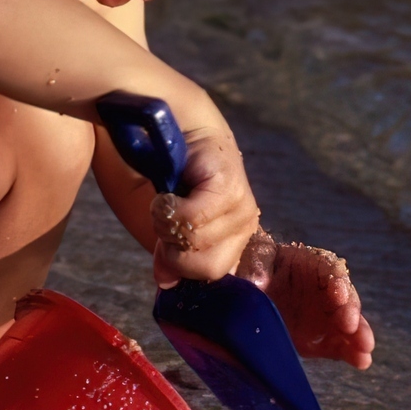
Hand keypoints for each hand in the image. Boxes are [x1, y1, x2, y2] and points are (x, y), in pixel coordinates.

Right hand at [148, 126, 259, 287]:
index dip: (182, 266)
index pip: (212, 276)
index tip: (165, 245)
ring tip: (166, 201)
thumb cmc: (177, 175)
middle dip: (175, 251)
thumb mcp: (172, 222)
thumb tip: (165, 282)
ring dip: (167, 224)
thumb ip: (172, 253)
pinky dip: (167, 209)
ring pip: (195, 243)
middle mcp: (245, 227)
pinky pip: (191, 219)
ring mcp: (242, 208)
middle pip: (208, 268)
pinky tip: (166, 193)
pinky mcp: (229, 188)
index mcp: (235, 239)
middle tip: (165, 222)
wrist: (182, 127)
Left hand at [235, 231, 373, 369]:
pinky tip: (360, 362)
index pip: (330, 270)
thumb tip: (255, 281)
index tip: (338, 296)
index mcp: (310, 265)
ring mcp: (323, 316)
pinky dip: (349, 353)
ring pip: (347, 324)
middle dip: (350, 313)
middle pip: (344, 299)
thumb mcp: (254, 258)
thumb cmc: (254, 267)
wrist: (247, 293)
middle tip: (352, 328)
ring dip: (358, 337)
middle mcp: (323, 290)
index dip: (337, 282)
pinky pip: (338, 344)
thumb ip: (257, 267)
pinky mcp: (319, 337)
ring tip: (365, 353)